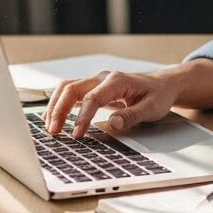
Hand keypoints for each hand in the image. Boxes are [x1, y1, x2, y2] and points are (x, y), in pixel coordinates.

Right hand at [43, 69, 179, 138]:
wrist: (162, 85)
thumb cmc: (158, 96)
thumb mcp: (152, 108)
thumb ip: (131, 116)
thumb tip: (112, 124)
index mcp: (117, 81)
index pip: (92, 98)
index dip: (82, 117)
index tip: (77, 135)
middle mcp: (102, 78)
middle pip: (72, 89)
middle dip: (59, 110)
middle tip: (53, 132)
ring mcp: (96, 81)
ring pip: (67, 88)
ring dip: (55, 106)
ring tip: (49, 127)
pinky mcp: (93, 88)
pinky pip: (71, 92)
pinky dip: (59, 103)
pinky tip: (53, 118)